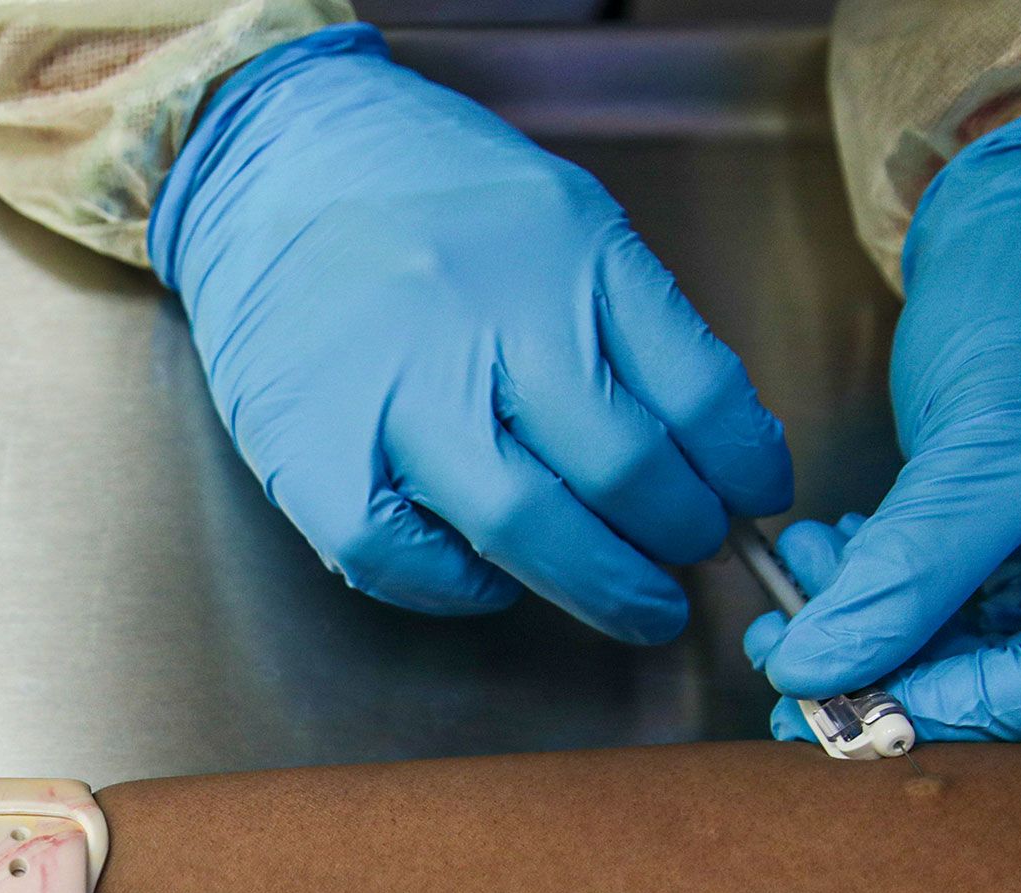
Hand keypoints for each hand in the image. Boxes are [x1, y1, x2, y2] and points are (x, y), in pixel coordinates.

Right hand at [147, 24, 791, 633]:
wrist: (271, 164)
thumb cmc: (426, 198)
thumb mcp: (560, 216)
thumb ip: (632, 323)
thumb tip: (713, 456)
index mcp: (568, 251)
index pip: (697, 391)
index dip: (742, 470)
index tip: (749, 501)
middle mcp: (485, 319)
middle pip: (623, 471)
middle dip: (681, 539)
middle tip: (691, 561)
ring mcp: (393, 390)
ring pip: (522, 525)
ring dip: (600, 585)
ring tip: (633, 600)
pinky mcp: (311, 452)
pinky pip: (401, 559)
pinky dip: (459, 590)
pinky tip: (487, 575)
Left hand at [752, 109, 1020, 742]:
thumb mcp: (980, 440)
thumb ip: (904, 568)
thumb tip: (815, 668)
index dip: (936, 704)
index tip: (825, 693)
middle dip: (894, 669)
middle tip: (787, 650)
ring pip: (984, 665)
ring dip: (880, 635)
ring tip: (799, 580)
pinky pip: (973, 627)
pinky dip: (896, 605)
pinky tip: (833, 565)